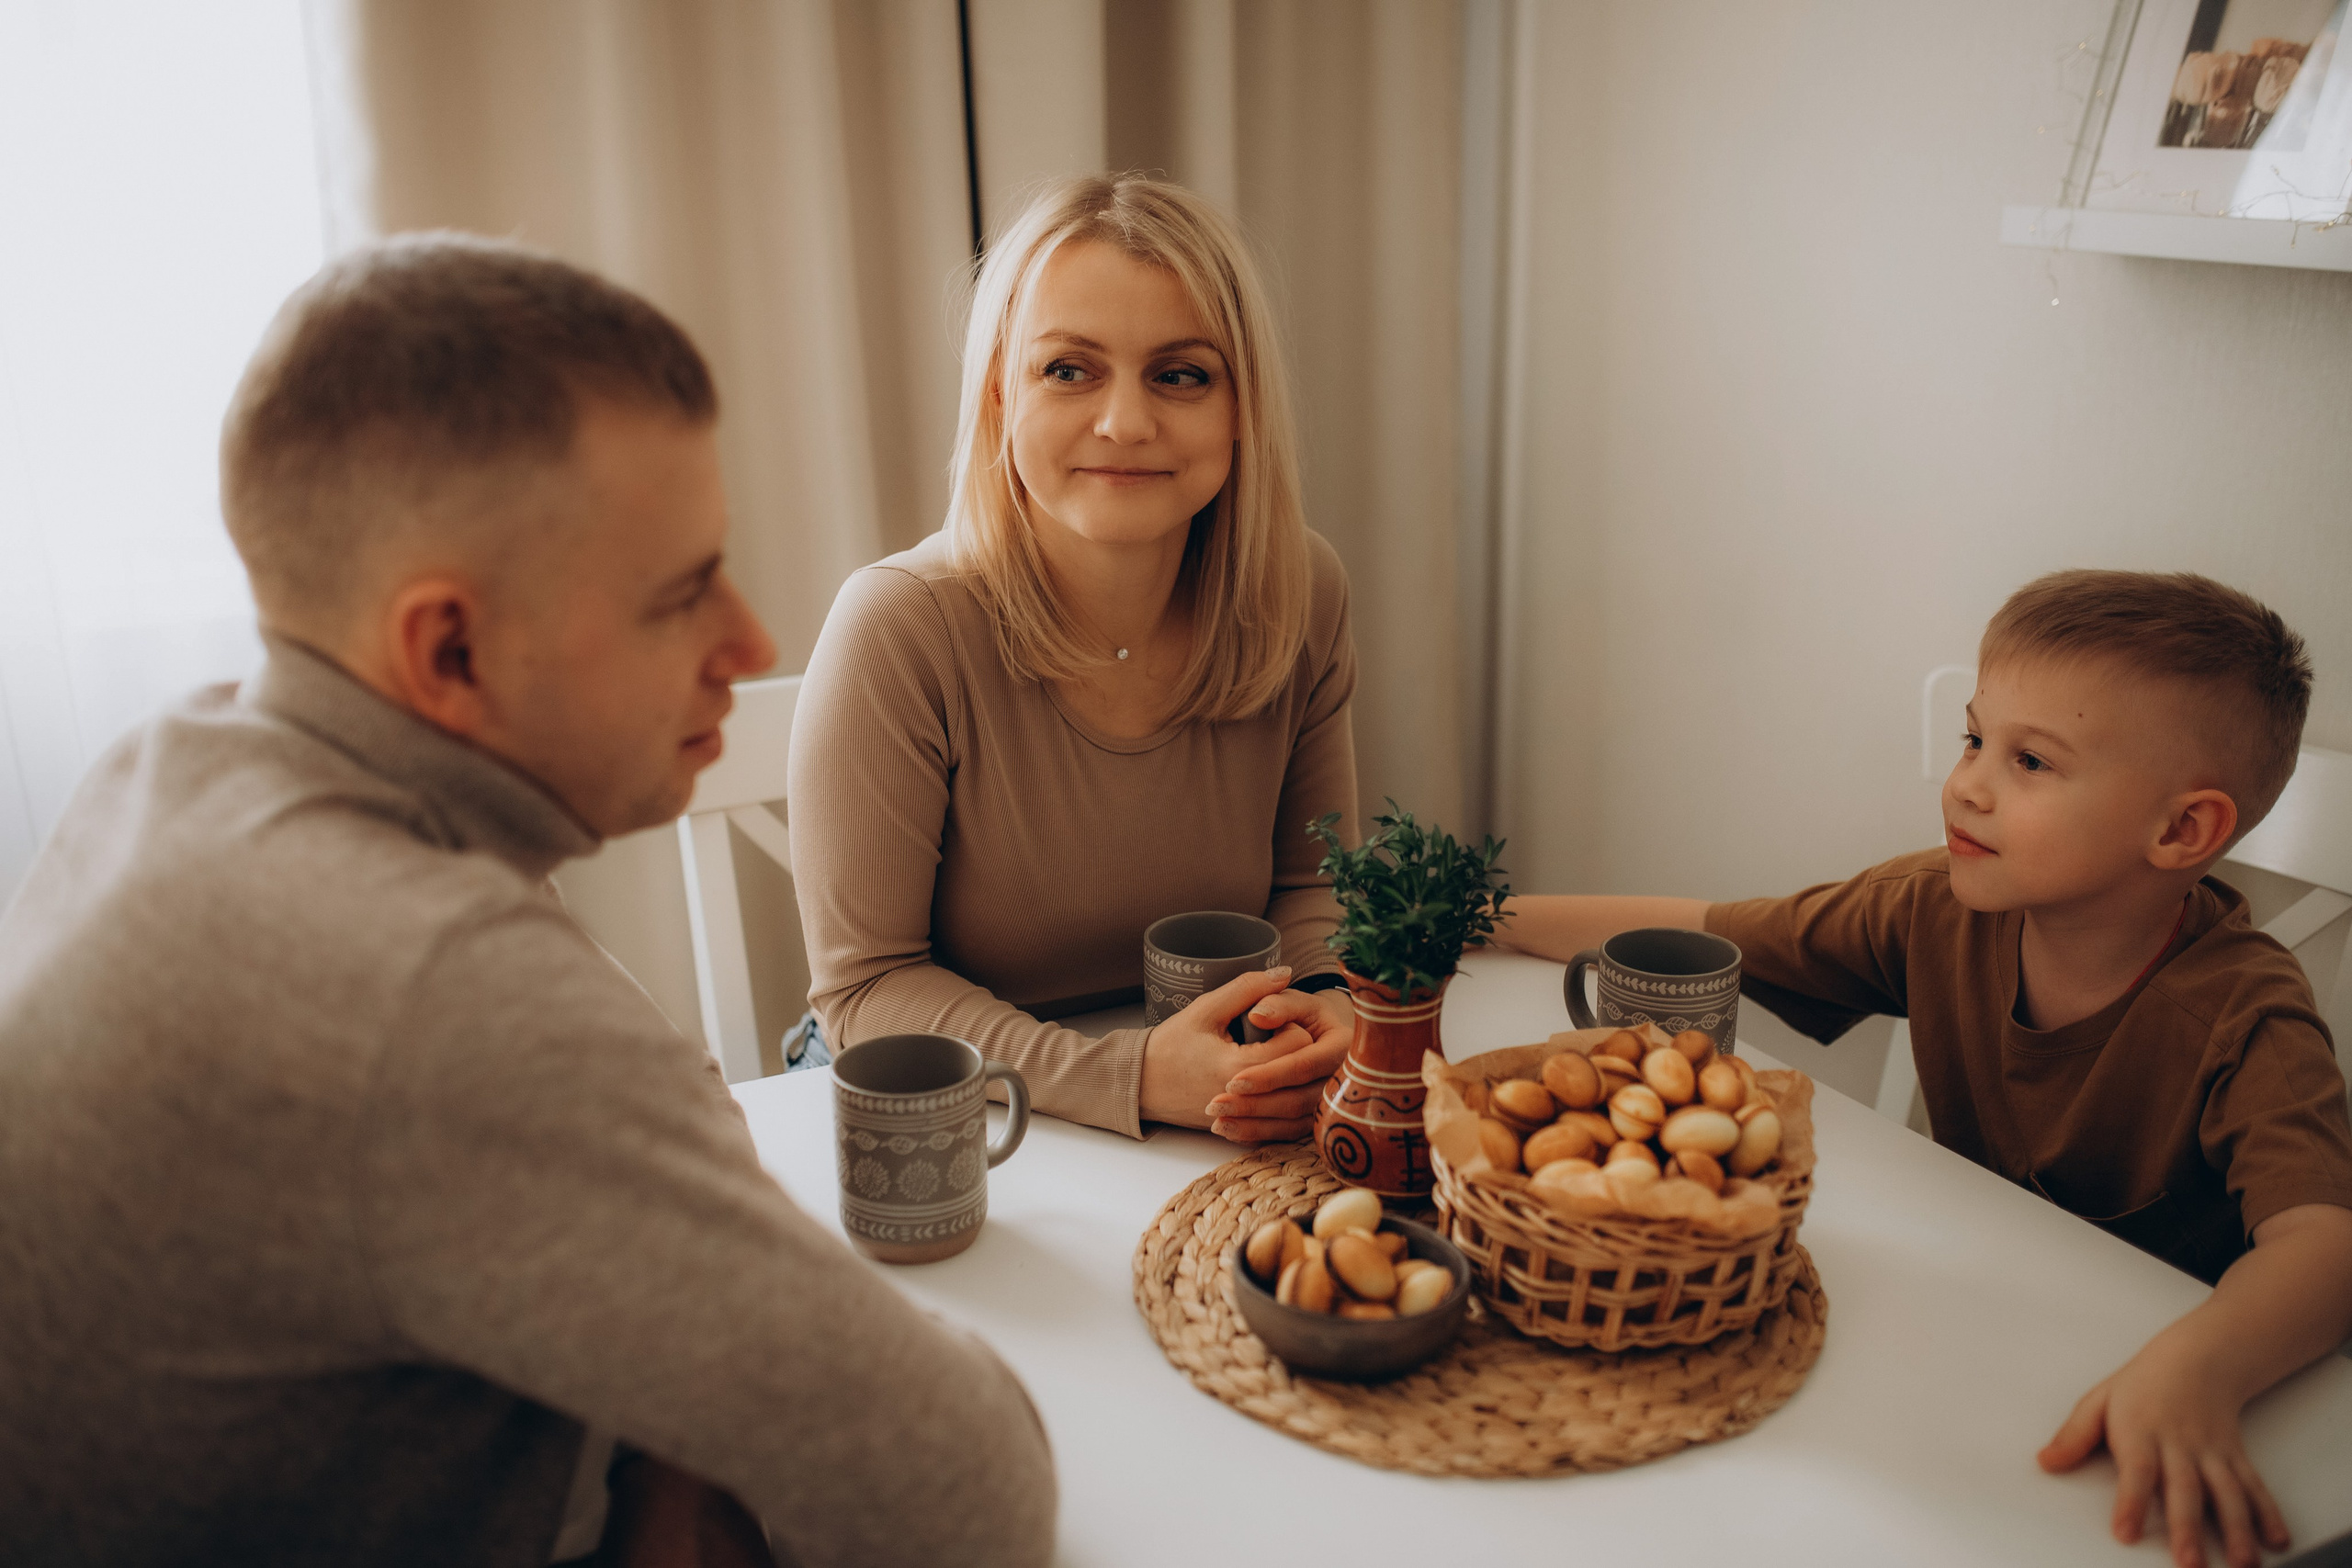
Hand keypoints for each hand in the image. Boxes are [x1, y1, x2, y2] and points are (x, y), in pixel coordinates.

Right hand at [1138, 970, 1351, 1143]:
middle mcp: (1246, 1100)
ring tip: (1266, 1056)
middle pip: (1300, 1072)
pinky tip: (1263, 1079)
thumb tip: (1285, 973)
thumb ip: (1248, 989)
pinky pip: (1278, 1115)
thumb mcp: (1206, 1009)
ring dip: (1288, 1074)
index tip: (1270, 1020)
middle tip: (1271, 1036)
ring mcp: (1245, 1118)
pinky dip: (1277, 1096)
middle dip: (1293, 1048)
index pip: (1298, 1044)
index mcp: (1239, 1068)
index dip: (1290, 1024)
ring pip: (1294, 1097)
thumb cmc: (1169, 1046)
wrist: (1139, 1083)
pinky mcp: (1241, 1128)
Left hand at [1206, 984, 1353, 1141]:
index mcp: (1341, 1044)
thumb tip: (1258, 1015)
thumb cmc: (1296, 1013)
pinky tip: (1229, 1129)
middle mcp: (1342, 1078)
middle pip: (1300, 1099)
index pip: (1304, 1065)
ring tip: (1217, 1120)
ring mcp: (1330, 1102)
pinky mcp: (1314, 1118)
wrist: (1304, 1033)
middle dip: (1256, 1105)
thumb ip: (1277, 1003)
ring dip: (1253, 1124)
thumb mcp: (1290, 1000)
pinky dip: (1258, 1133)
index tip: (1234, 1081)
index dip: (1270, 1075)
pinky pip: (1288, 1133)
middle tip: (1218, 1105)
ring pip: (1293, 1122)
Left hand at [2038, 1334, 2289, 1567]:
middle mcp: (2181, 1445)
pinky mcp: (2237, 1458)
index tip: (2125, 1533)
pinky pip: (2255, 1486)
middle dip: (2188, 1528)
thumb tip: (2045, 1462)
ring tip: (2241, 1563)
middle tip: (2190, 1563)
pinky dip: (2268, 1513)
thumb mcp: (2099, 1401)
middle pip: (2185, 1489)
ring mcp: (2213, 1453)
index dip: (2131, 1503)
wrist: (2197, 1359)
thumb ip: (2073, 1436)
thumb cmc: (2143, 1384)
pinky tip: (2274, 1539)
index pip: (2137, 1471)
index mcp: (2142, 1432)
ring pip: (2227, 1493)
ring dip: (2236, 1530)